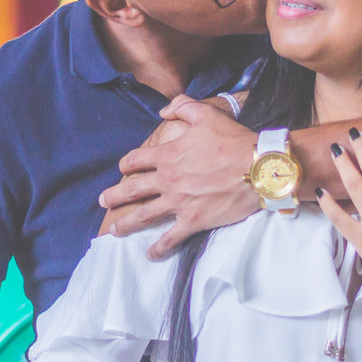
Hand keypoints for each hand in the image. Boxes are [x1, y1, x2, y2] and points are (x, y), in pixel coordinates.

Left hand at [100, 95, 259, 259]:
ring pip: (143, 215)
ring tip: (115, 230)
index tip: (123, 169)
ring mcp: (178, 202)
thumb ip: (181, 107)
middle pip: (132, 189)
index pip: (136, 160)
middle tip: (103, 201)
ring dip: (126, 223)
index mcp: (168, 155)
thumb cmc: (233, 141)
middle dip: (114, 196)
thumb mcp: (206, 114)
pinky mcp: (193, 221)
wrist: (258, 167)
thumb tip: (163, 111)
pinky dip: (158, 248)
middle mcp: (168, 180)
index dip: (126, 164)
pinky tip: (150, 254)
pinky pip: (170, 238)